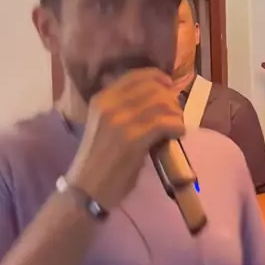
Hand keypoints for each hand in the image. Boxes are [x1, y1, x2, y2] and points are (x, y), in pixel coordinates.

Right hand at [67, 68, 184, 210]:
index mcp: (101, 98)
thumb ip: (123, 109)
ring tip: (177, 125)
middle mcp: (110, 104)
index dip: (158, 77)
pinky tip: (178, 134)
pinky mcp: (134, 139)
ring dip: (176, 113)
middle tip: (175, 112)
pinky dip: (177, 127)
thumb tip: (156, 99)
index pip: (135, 75)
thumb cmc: (97, 160)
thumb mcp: (104, 125)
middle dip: (170, 98)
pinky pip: (165, 123)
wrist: (86, 189)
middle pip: (152, 87)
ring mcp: (122, 120)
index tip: (169, 86)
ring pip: (162, 103)